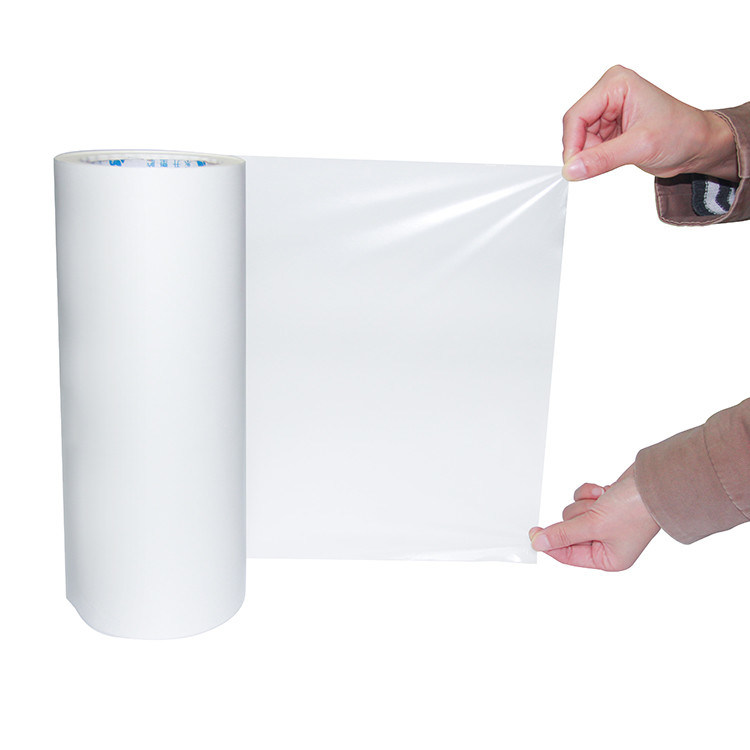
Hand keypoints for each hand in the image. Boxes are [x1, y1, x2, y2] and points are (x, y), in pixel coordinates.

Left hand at [528, 464, 659, 570]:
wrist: (653, 481)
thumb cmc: (634, 509)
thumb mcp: (593, 525)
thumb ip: (563, 535)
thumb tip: (539, 543)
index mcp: (609, 559)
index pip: (568, 556)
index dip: (550, 544)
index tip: (533, 533)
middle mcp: (608, 544)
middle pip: (569, 532)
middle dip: (579, 517)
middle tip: (592, 512)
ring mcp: (606, 524)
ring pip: (574, 513)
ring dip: (585, 504)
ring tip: (603, 501)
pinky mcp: (605, 505)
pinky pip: (582, 500)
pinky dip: (590, 494)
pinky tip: (604, 491)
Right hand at [562, 65, 737, 181]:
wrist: (698, 144)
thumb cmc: (681, 133)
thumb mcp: (639, 147)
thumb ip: (601, 159)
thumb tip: (571, 170)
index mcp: (616, 84)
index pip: (577, 115)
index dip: (572, 144)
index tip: (573, 169)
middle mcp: (610, 93)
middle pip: (576, 127)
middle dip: (582, 150)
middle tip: (595, 168)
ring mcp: (609, 109)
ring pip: (580, 139)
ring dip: (590, 155)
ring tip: (617, 158)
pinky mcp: (610, 126)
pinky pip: (589, 145)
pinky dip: (595, 158)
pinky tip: (615, 159)